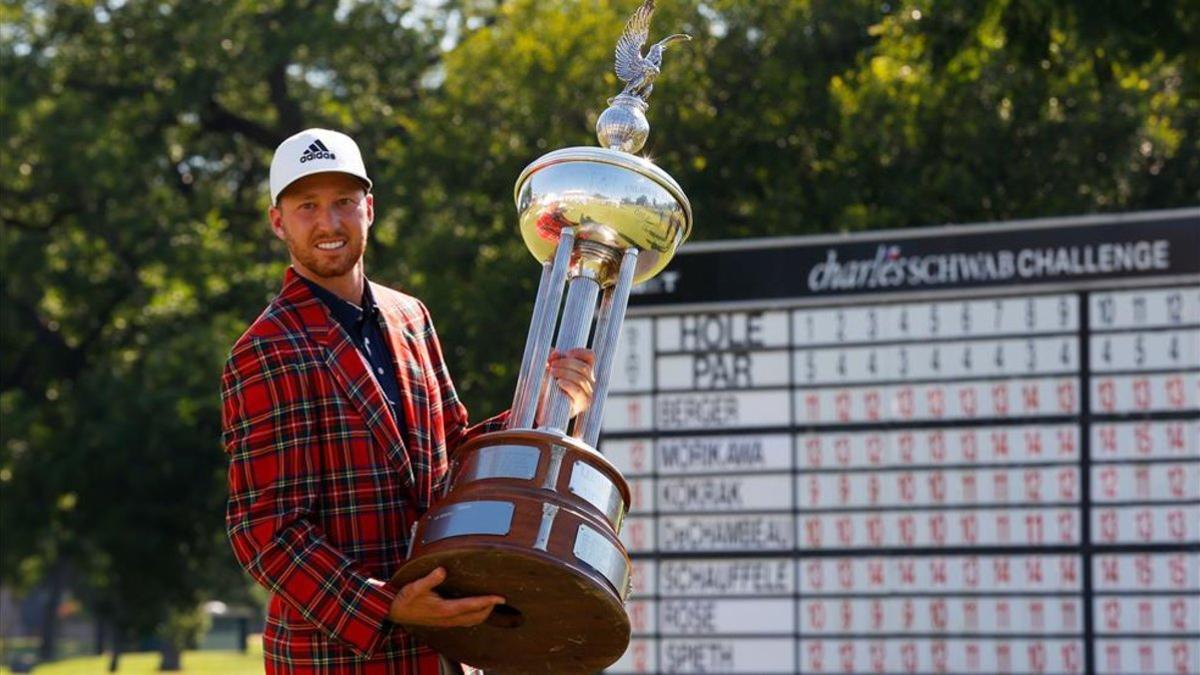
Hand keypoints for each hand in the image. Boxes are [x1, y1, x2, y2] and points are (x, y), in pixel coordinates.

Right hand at [387, 567, 504, 627]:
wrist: (394, 612)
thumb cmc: (405, 599)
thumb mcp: (415, 587)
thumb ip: (430, 579)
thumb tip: (442, 570)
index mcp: (444, 609)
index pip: (471, 606)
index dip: (487, 601)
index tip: (500, 598)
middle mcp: (448, 618)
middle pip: (475, 617)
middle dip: (489, 609)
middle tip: (500, 599)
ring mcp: (446, 622)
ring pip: (470, 621)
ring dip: (483, 614)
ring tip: (491, 604)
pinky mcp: (443, 622)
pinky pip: (464, 622)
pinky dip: (474, 616)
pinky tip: (474, 609)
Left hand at [547, 347, 595, 417]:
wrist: (541, 407)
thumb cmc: (546, 386)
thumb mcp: (549, 368)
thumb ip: (553, 358)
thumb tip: (555, 352)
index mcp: (584, 371)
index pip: (590, 357)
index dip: (578, 352)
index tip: (564, 353)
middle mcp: (589, 382)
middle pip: (584, 368)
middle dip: (566, 363)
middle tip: (551, 365)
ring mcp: (587, 394)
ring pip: (581, 379)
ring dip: (565, 372)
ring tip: (551, 373)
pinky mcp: (581, 404)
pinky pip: (578, 391)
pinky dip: (568, 384)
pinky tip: (558, 383)